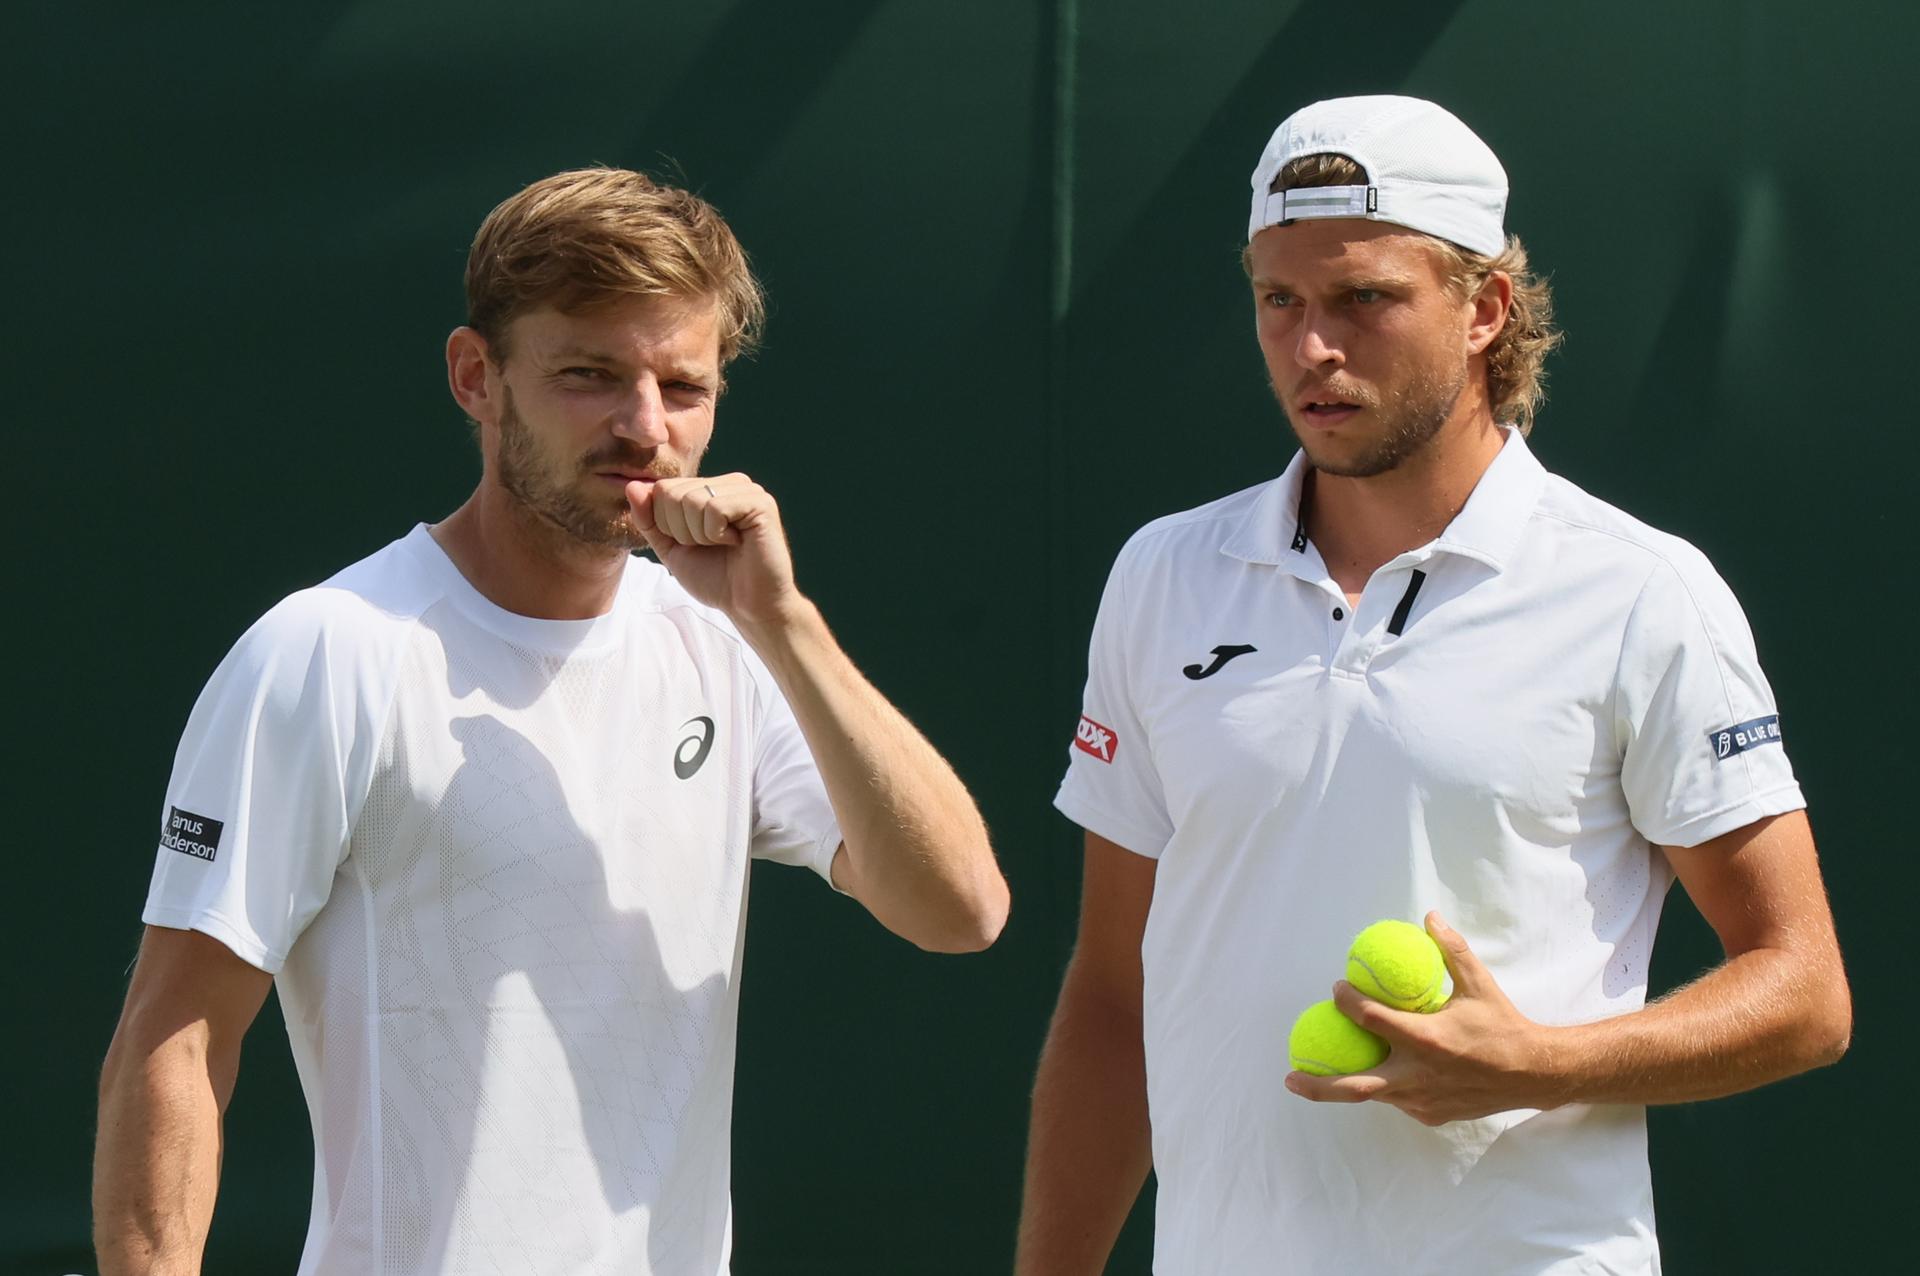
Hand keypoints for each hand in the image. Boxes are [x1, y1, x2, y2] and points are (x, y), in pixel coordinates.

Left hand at [626, 473, 802, 626]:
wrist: (749, 606)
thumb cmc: (715, 578)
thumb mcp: (670, 549)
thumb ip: (649, 519)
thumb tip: (632, 486)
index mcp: (710, 488)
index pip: (662, 489)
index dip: (667, 525)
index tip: (695, 544)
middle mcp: (729, 483)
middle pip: (672, 493)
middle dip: (681, 531)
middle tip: (711, 546)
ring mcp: (746, 489)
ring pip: (692, 499)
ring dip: (699, 535)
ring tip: (724, 545)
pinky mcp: (760, 503)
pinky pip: (714, 508)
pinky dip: (716, 534)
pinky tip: (736, 542)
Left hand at [1284, 912, 1562, 1124]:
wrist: (1535, 1073)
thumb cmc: (1503, 1025)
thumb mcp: (1478, 983)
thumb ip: (1450, 949)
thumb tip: (1429, 917)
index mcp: (1425, 1041)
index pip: (1370, 1020)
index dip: (1347, 1002)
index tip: (1337, 989)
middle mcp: (1417, 1076)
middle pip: (1354, 1086)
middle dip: (1317, 1085)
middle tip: (1289, 1075)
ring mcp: (1422, 1101)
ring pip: (1375, 1095)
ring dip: (1347, 1085)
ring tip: (1316, 1077)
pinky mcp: (1431, 1115)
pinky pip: (1399, 1100)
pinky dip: (1385, 1086)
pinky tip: (1377, 1072)